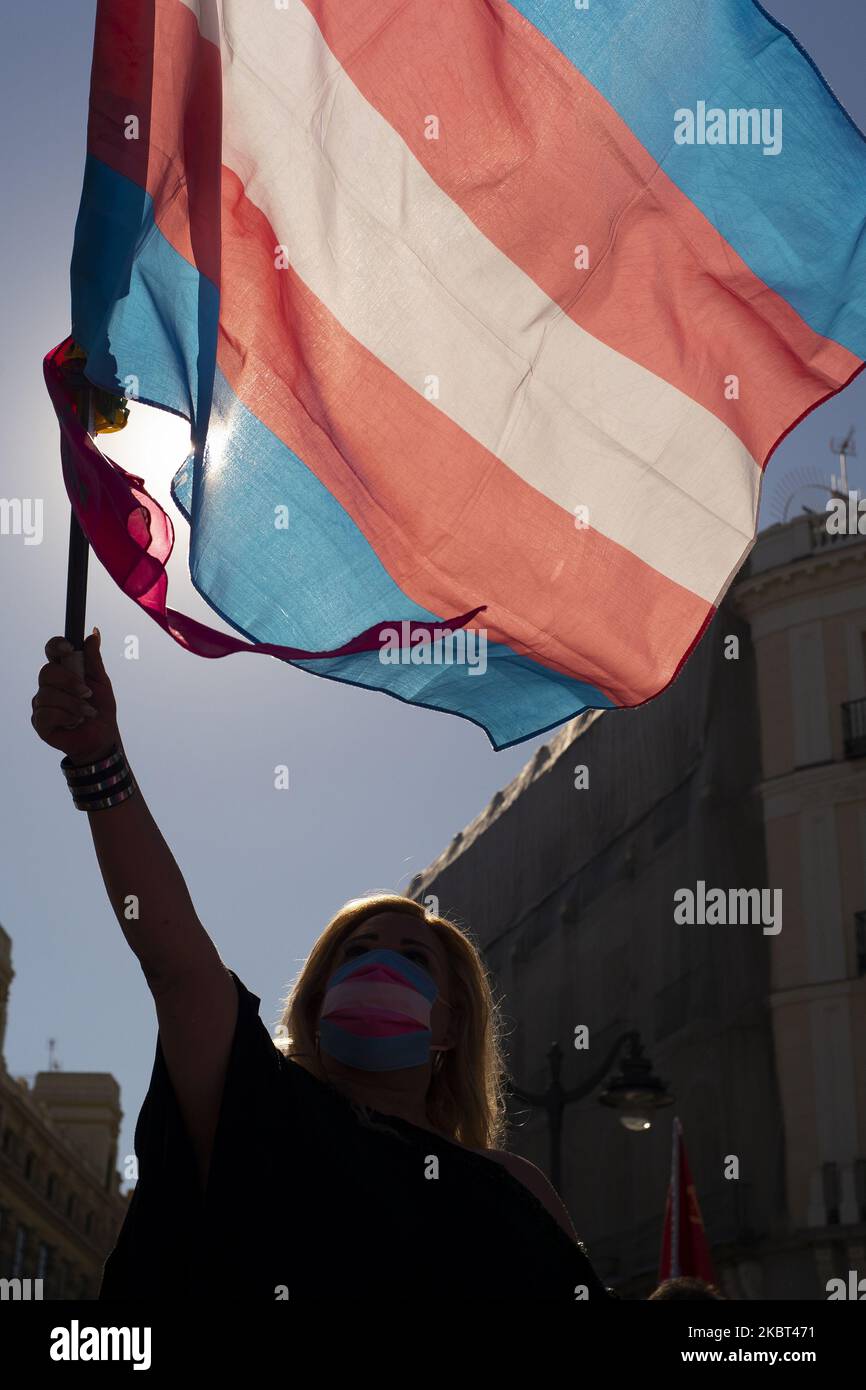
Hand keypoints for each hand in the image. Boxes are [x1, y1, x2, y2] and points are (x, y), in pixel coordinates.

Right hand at [31, 629, 119, 764]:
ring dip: (73, 704)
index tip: (69, 648)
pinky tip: (74, 722)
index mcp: (63, 671)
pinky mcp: (39, 721)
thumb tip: (94, 634)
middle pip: (46, 672)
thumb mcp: (102, 683)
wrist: (102, 738)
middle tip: (88, 693)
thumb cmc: (100, 708)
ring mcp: (41, 703)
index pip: (51, 650)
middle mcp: (48, 685)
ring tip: (87, 713)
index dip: (56, 645)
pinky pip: (46, 713)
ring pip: (48, 695)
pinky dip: (66, 717)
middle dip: (69, 682)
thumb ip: (94, 660)